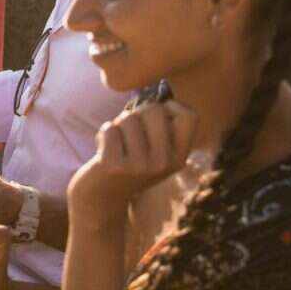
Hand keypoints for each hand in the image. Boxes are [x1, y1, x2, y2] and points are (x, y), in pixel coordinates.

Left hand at [68, 101, 197, 223]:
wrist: (100, 200)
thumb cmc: (126, 163)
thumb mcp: (154, 150)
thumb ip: (161, 125)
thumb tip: (159, 89)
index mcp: (180, 157)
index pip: (189, 114)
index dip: (169, 107)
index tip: (154, 121)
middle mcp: (165, 163)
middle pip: (155, 109)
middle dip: (136, 114)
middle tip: (128, 135)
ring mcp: (140, 166)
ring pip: (128, 117)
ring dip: (117, 126)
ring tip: (116, 146)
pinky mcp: (114, 166)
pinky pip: (109, 128)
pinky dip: (102, 134)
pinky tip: (103, 153)